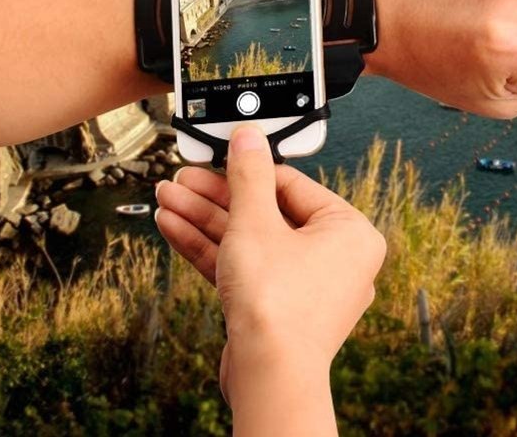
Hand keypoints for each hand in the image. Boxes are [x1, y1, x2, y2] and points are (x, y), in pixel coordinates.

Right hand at [154, 126, 385, 417]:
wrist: (269, 381)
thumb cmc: (278, 306)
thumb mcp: (256, 222)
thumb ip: (249, 175)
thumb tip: (248, 136)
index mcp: (349, 232)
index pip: (291, 185)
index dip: (246, 169)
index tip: (216, 156)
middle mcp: (334, 259)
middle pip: (265, 213)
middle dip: (215, 197)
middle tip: (183, 180)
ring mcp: (304, 287)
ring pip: (249, 240)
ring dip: (204, 219)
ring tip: (167, 199)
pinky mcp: (276, 309)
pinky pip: (245, 267)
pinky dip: (211, 248)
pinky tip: (175, 227)